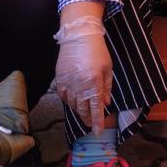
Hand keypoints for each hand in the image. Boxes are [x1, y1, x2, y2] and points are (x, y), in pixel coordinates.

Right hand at [55, 16, 112, 132]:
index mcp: (93, 84)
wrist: (78, 35)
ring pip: (71, 103)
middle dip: (87, 118)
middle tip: (90, 123)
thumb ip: (107, 88)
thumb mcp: (108, 69)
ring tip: (83, 111)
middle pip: (82, 109)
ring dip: (78, 109)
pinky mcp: (59, 78)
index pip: (95, 109)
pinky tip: (72, 100)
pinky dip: (67, 100)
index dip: (97, 122)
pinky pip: (62, 95)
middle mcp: (79, 86)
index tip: (97, 132)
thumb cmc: (97, 51)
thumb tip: (105, 103)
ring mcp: (67, 82)